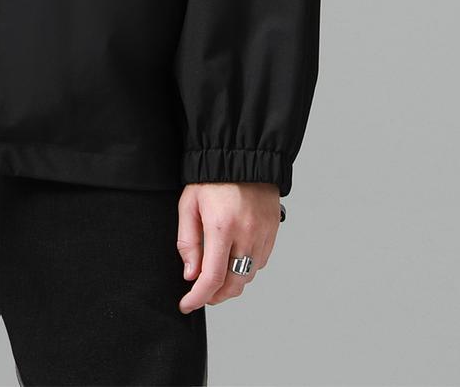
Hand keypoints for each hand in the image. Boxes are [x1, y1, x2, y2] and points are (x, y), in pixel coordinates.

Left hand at [176, 181, 279, 311]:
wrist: (242, 155)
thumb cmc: (211, 178)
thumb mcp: (189, 204)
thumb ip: (188, 242)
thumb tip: (190, 275)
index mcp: (221, 227)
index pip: (212, 278)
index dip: (198, 297)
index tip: (187, 304)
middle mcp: (246, 234)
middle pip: (234, 285)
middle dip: (215, 296)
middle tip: (201, 294)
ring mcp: (263, 234)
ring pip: (248, 276)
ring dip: (231, 284)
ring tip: (216, 277)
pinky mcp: (273, 232)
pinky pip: (260, 262)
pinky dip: (246, 268)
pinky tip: (234, 260)